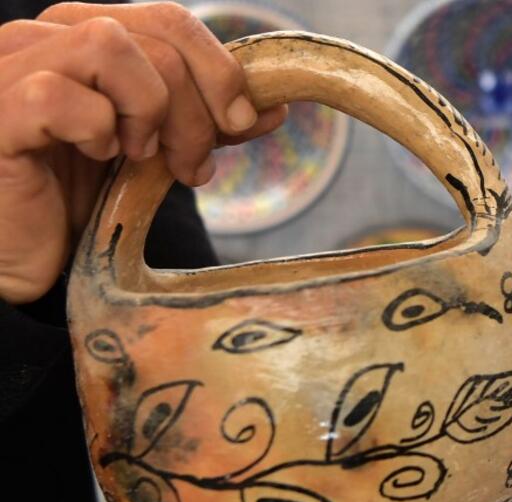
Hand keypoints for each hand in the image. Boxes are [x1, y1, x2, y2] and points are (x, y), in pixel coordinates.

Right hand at [0, 2, 285, 304]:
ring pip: (109, 45)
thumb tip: (271, 107)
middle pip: (154, 38)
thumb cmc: (74, 196)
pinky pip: (60, 96)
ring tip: (142, 158)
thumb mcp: (152, 152)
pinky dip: (96, 130)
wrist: (17, 254)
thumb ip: (204, 122)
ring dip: (149, 111)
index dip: (220, 69)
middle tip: (194, 166)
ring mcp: (10, 69)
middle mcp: (41, 38)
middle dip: (197, 107)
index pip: (169, 21)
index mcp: (81, 35)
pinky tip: (96, 159)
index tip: (244, 122)